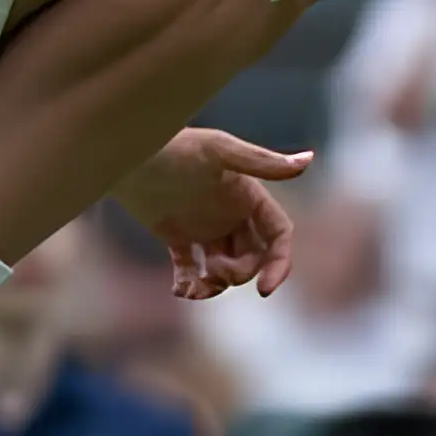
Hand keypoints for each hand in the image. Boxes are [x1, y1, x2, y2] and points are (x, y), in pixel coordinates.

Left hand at [116, 128, 313, 299]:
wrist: (126, 153)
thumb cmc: (174, 146)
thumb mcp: (219, 151)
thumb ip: (262, 162)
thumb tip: (309, 160)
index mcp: (248, 195)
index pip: (278, 235)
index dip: (278, 263)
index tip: (264, 289)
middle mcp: (231, 213)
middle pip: (252, 258)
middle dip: (240, 273)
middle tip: (216, 272)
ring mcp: (204, 226)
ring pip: (223, 269)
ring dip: (216, 285)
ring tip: (194, 288)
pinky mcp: (177, 236)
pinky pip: (192, 270)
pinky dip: (190, 285)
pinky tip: (179, 289)